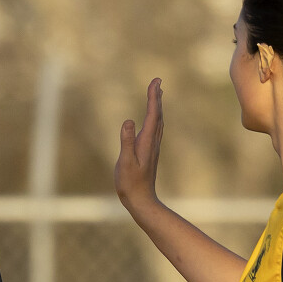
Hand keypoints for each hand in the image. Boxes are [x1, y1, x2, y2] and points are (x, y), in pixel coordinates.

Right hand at [115, 78, 162, 210]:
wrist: (141, 200)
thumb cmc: (130, 184)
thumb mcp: (125, 163)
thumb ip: (126, 141)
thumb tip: (128, 121)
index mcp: (147, 142)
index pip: (152, 114)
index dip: (153, 97)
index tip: (155, 81)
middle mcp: (152, 142)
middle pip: (157, 115)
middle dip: (157, 97)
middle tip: (157, 81)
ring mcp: (152, 148)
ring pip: (158, 122)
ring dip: (157, 106)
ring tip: (158, 94)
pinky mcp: (149, 153)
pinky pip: (155, 130)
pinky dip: (155, 118)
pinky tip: (153, 118)